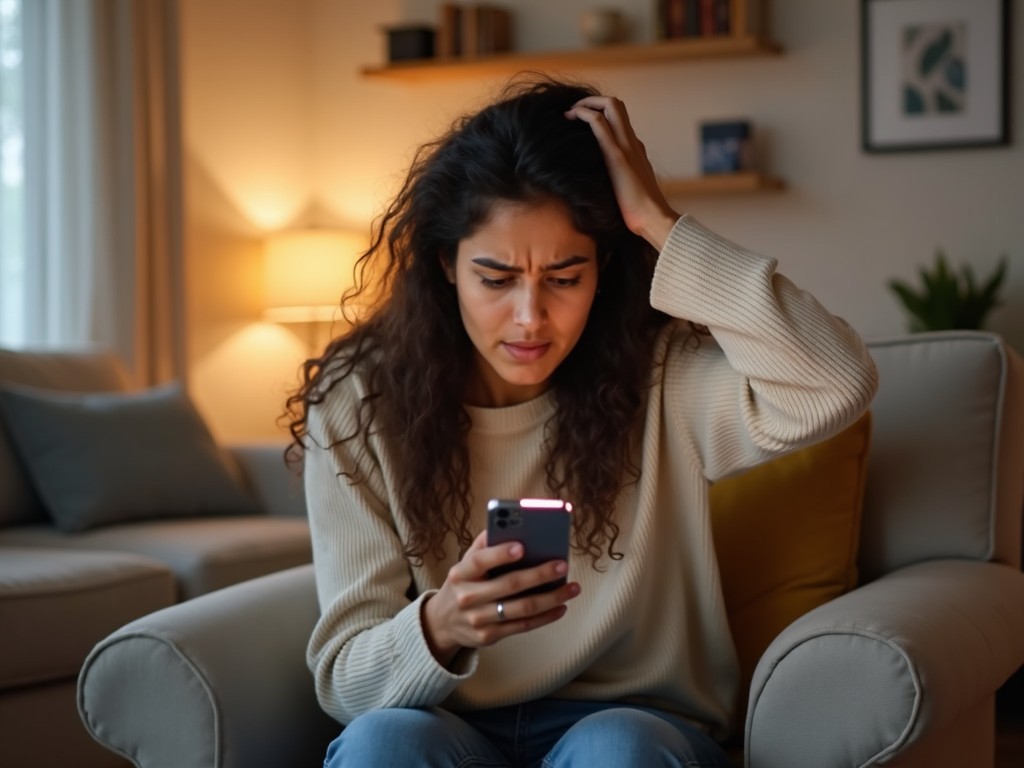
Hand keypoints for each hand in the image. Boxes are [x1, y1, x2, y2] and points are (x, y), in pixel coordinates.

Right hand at [422, 531, 580, 665]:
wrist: (443, 622)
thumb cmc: (464, 583)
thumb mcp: (465, 563)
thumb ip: (485, 545)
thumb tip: (511, 523)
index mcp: (461, 573)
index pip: (480, 560)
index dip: (500, 554)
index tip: (523, 546)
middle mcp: (467, 597)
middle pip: (509, 585)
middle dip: (539, 574)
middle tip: (562, 565)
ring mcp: (478, 619)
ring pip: (522, 608)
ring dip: (551, 598)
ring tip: (572, 588)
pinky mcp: (489, 636)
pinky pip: (523, 626)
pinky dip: (546, 617)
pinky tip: (561, 607)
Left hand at [565, 95, 679, 250]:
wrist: (653, 218)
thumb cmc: (640, 211)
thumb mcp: (628, 190)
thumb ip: (619, 181)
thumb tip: (605, 187)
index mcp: (635, 148)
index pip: (620, 118)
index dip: (600, 111)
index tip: (581, 121)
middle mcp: (633, 141)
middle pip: (617, 104)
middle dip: (592, 100)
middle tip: (573, 111)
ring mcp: (626, 146)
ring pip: (610, 106)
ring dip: (586, 103)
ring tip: (570, 112)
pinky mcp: (616, 156)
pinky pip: (600, 124)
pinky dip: (585, 114)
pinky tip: (572, 117)